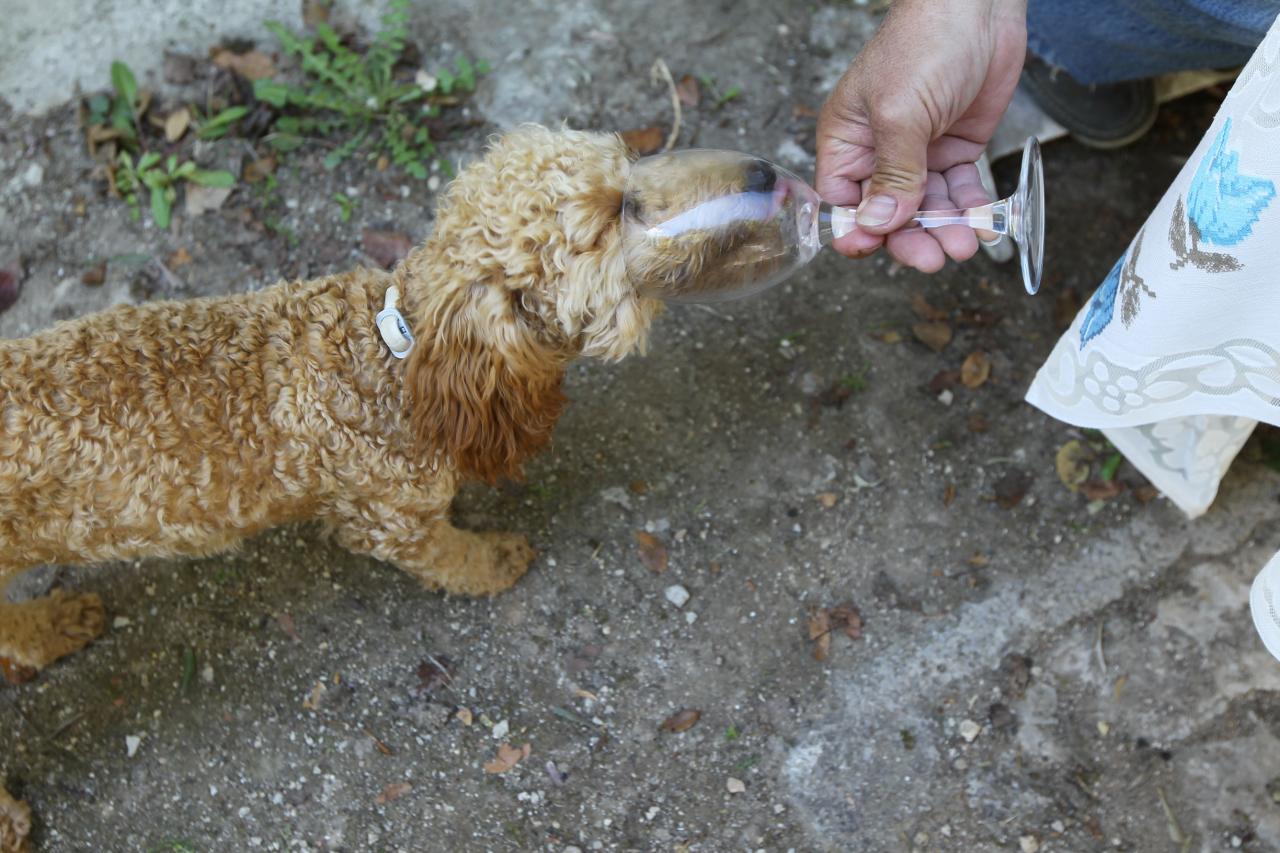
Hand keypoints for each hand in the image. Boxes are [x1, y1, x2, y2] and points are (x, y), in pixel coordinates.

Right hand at [816, 0, 1026, 271]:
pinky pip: (959, 190)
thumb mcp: (901, 114)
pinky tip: (982, 225)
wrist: (978, 7)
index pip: (843, 200)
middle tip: (932, 258)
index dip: (857, 227)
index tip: (875, 247)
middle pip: (887, 213)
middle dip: (909, 237)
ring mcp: (920, 152)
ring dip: (943, 230)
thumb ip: (892, 174)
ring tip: (964, 247)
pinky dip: (969, 209)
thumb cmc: (924, 44)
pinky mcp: (955, 148)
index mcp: (849, 140)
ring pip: (925, 207)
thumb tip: (875, 224)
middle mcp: (880, 152)